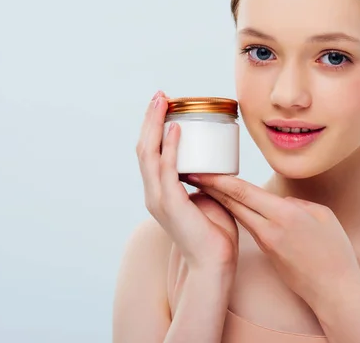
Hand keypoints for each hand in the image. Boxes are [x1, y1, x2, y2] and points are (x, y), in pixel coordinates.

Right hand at [136, 91, 238, 273]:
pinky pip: (168, 170)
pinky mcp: (171, 205)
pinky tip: (175, 129)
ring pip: (149, 154)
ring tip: (164, 102)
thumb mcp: (207, 197)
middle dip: (151, 119)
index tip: (164, 104)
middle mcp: (154, 193)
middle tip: (160, 95)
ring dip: (155, 125)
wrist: (214, 263)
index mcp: (161, 192)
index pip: (150, 153)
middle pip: (144, 148)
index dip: (154, 127)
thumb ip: (204, 179)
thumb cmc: (214, 232)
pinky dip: (170, 147)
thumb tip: (211, 162)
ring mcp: (159, 199)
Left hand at [187, 174, 359, 308]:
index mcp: (284, 215)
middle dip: (210, 188)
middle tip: (191, 173)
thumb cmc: (335, 252)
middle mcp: (269, 229)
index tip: (202, 170)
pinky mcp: (266, 253)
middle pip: (233, 204)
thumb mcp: (323, 216)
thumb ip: (297, 204)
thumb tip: (279, 203)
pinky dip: (236, 213)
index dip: (219, 180)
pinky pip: (249, 227)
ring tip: (205, 185)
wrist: (334, 290)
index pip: (244, 193)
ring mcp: (266, 243)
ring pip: (238, 215)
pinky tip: (228, 206)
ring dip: (220, 200)